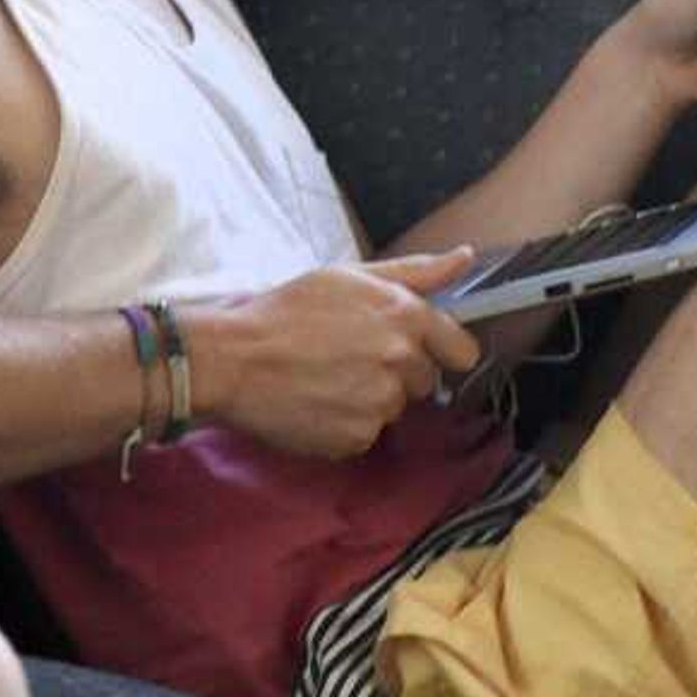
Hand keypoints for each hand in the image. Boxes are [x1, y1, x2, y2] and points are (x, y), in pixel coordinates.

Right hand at [194, 250, 482, 458]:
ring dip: (367, 399)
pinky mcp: (357, 437)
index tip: (415, 351)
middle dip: (395, 373)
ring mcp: (380, 403)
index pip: (462, 350)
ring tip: (324, 379)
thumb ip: (414, 272)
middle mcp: (401, 361)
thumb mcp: (348, 276)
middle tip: (347, 358)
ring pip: (392, 407)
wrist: (233, 358)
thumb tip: (464, 258)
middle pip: (423, 381)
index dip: (440, 351)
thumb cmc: (285, 311)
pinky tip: (315, 402)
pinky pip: (365, 434)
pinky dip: (343, 424)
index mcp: (405, 317)